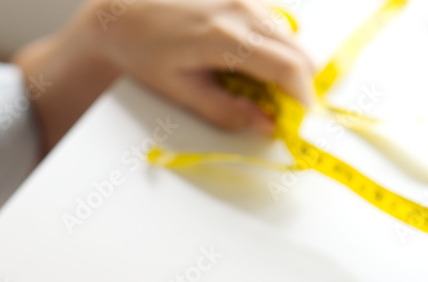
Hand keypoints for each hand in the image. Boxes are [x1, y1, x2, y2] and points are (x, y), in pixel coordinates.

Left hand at [83, 0, 315, 132]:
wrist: (124, 14)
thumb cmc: (145, 51)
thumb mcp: (181, 91)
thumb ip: (227, 111)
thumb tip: (266, 126)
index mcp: (226, 37)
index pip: (289, 69)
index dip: (303, 100)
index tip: (300, 124)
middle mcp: (243, 11)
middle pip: (300, 53)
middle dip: (298, 88)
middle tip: (280, 114)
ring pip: (291, 40)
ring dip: (286, 69)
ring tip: (258, 92)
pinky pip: (275, 27)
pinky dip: (273, 52)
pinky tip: (247, 67)